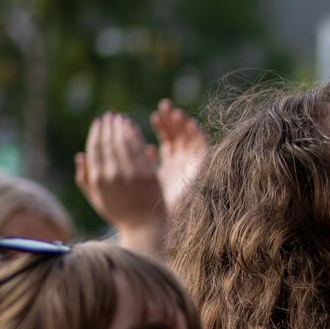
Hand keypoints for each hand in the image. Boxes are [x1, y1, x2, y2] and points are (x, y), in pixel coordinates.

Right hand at [74, 113, 164, 243]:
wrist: (143, 227)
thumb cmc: (118, 213)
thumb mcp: (96, 199)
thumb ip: (84, 178)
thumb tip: (79, 155)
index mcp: (98, 180)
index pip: (95, 148)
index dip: (96, 132)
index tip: (99, 122)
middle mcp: (112, 175)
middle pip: (109, 142)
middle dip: (108, 126)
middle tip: (110, 116)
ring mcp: (131, 174)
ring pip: (123, 142)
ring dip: (120, 126)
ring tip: (120, 118)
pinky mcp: (147, 174)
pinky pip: (139, 148)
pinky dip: (134, 135)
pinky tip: (132, 127)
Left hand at [151, 98, 208, 219]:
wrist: (174, 222)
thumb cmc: (156, 207)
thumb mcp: (144, 180)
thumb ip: (139, 163)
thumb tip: (125, 148)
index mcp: (169, 164)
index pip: (167, 138)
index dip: (160, 126)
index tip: (153, 116)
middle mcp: (182, 161)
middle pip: (178, 134)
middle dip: (171, 120)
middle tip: (163, 105)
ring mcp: (193, 163)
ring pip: (190, 137)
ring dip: (183, 124)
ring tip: (174, 112)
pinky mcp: (204, 167)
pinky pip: (203, 146)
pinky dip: (197, 134)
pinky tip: (189, 123)